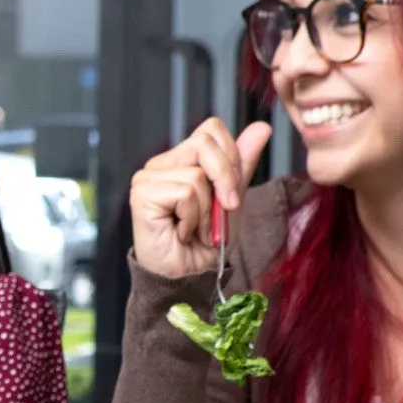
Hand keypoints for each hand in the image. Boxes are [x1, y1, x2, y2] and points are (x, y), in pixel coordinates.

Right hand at [129, 118, 272, 280]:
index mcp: (180, 160)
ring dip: (207, 210)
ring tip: (196, 228)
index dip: (230, 156)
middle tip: (225, 208)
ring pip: (196, 175)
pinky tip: (181, 231)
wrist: (190, 275)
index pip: (210, 130)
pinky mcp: (142, 194)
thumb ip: (241, 163)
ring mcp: (147, 178)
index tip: (233, 191)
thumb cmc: (207, 242)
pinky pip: (185, 193)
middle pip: (204, 143)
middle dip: (226, 178)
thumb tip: (260, 127)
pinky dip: (193, 217)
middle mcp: (160, 164)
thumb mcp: (232, 198)